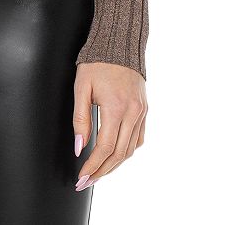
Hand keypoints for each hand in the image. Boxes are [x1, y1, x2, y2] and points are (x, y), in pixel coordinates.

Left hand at [72, 62, 146, 190]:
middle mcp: (132, 113)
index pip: (104, 147)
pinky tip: (116, 154)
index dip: (93, 166)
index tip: (82, 177)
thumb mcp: (82, 87)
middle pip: (119, 154)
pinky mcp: (144, 109)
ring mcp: (141, 112)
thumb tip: (79, 147)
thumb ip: (80, 118)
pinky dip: (127, 150)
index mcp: (115, 107)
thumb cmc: (97, 62)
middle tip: (87, 182)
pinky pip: (138, 138)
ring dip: (115, 164)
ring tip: (99, 172)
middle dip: (102, 171)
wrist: (119, 43)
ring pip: (130, 149)